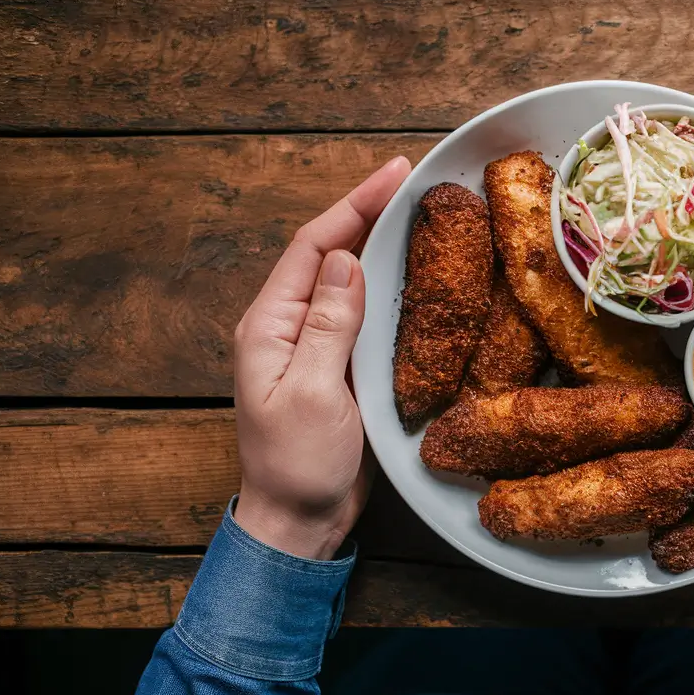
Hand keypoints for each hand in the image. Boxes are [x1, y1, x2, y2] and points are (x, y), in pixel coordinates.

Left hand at [233, 157, 411, 559]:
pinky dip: (391, 288)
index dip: (354, 204)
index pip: (312, 246)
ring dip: (383, 245)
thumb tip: (345, 260)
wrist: (298, 522)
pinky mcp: (340, 366)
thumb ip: (327, 325)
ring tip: (424, 215)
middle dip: (370, 213)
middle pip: (331, 253)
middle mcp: (288, 325)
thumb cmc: (295, 465)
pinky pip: (365, 314)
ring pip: (350, 280)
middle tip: (418, 182)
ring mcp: (315, 345)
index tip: (395, 172)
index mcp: (269, 324)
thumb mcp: (310, 392)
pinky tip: (420, 276)